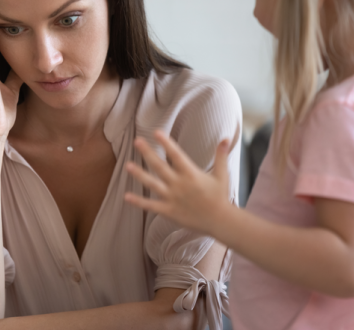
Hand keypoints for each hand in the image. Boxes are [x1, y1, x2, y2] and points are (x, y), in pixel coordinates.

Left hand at [124, 127, 239, 234]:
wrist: (220, 221)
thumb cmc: (220, 196)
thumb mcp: (222, 175)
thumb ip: (221, 156)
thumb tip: (227, 138)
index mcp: (191, 174)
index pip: (176, 155)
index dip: (166, 143)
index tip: (156, 132)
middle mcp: (179, 184)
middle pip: (160, 166)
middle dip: (148, 153)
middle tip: (137, 141)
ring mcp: (172, 198)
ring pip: (152, 184)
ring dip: (139, 175)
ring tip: (127, 165)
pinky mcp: (169, 211)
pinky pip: (151, 206)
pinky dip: (138, 202)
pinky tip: (126, 196)